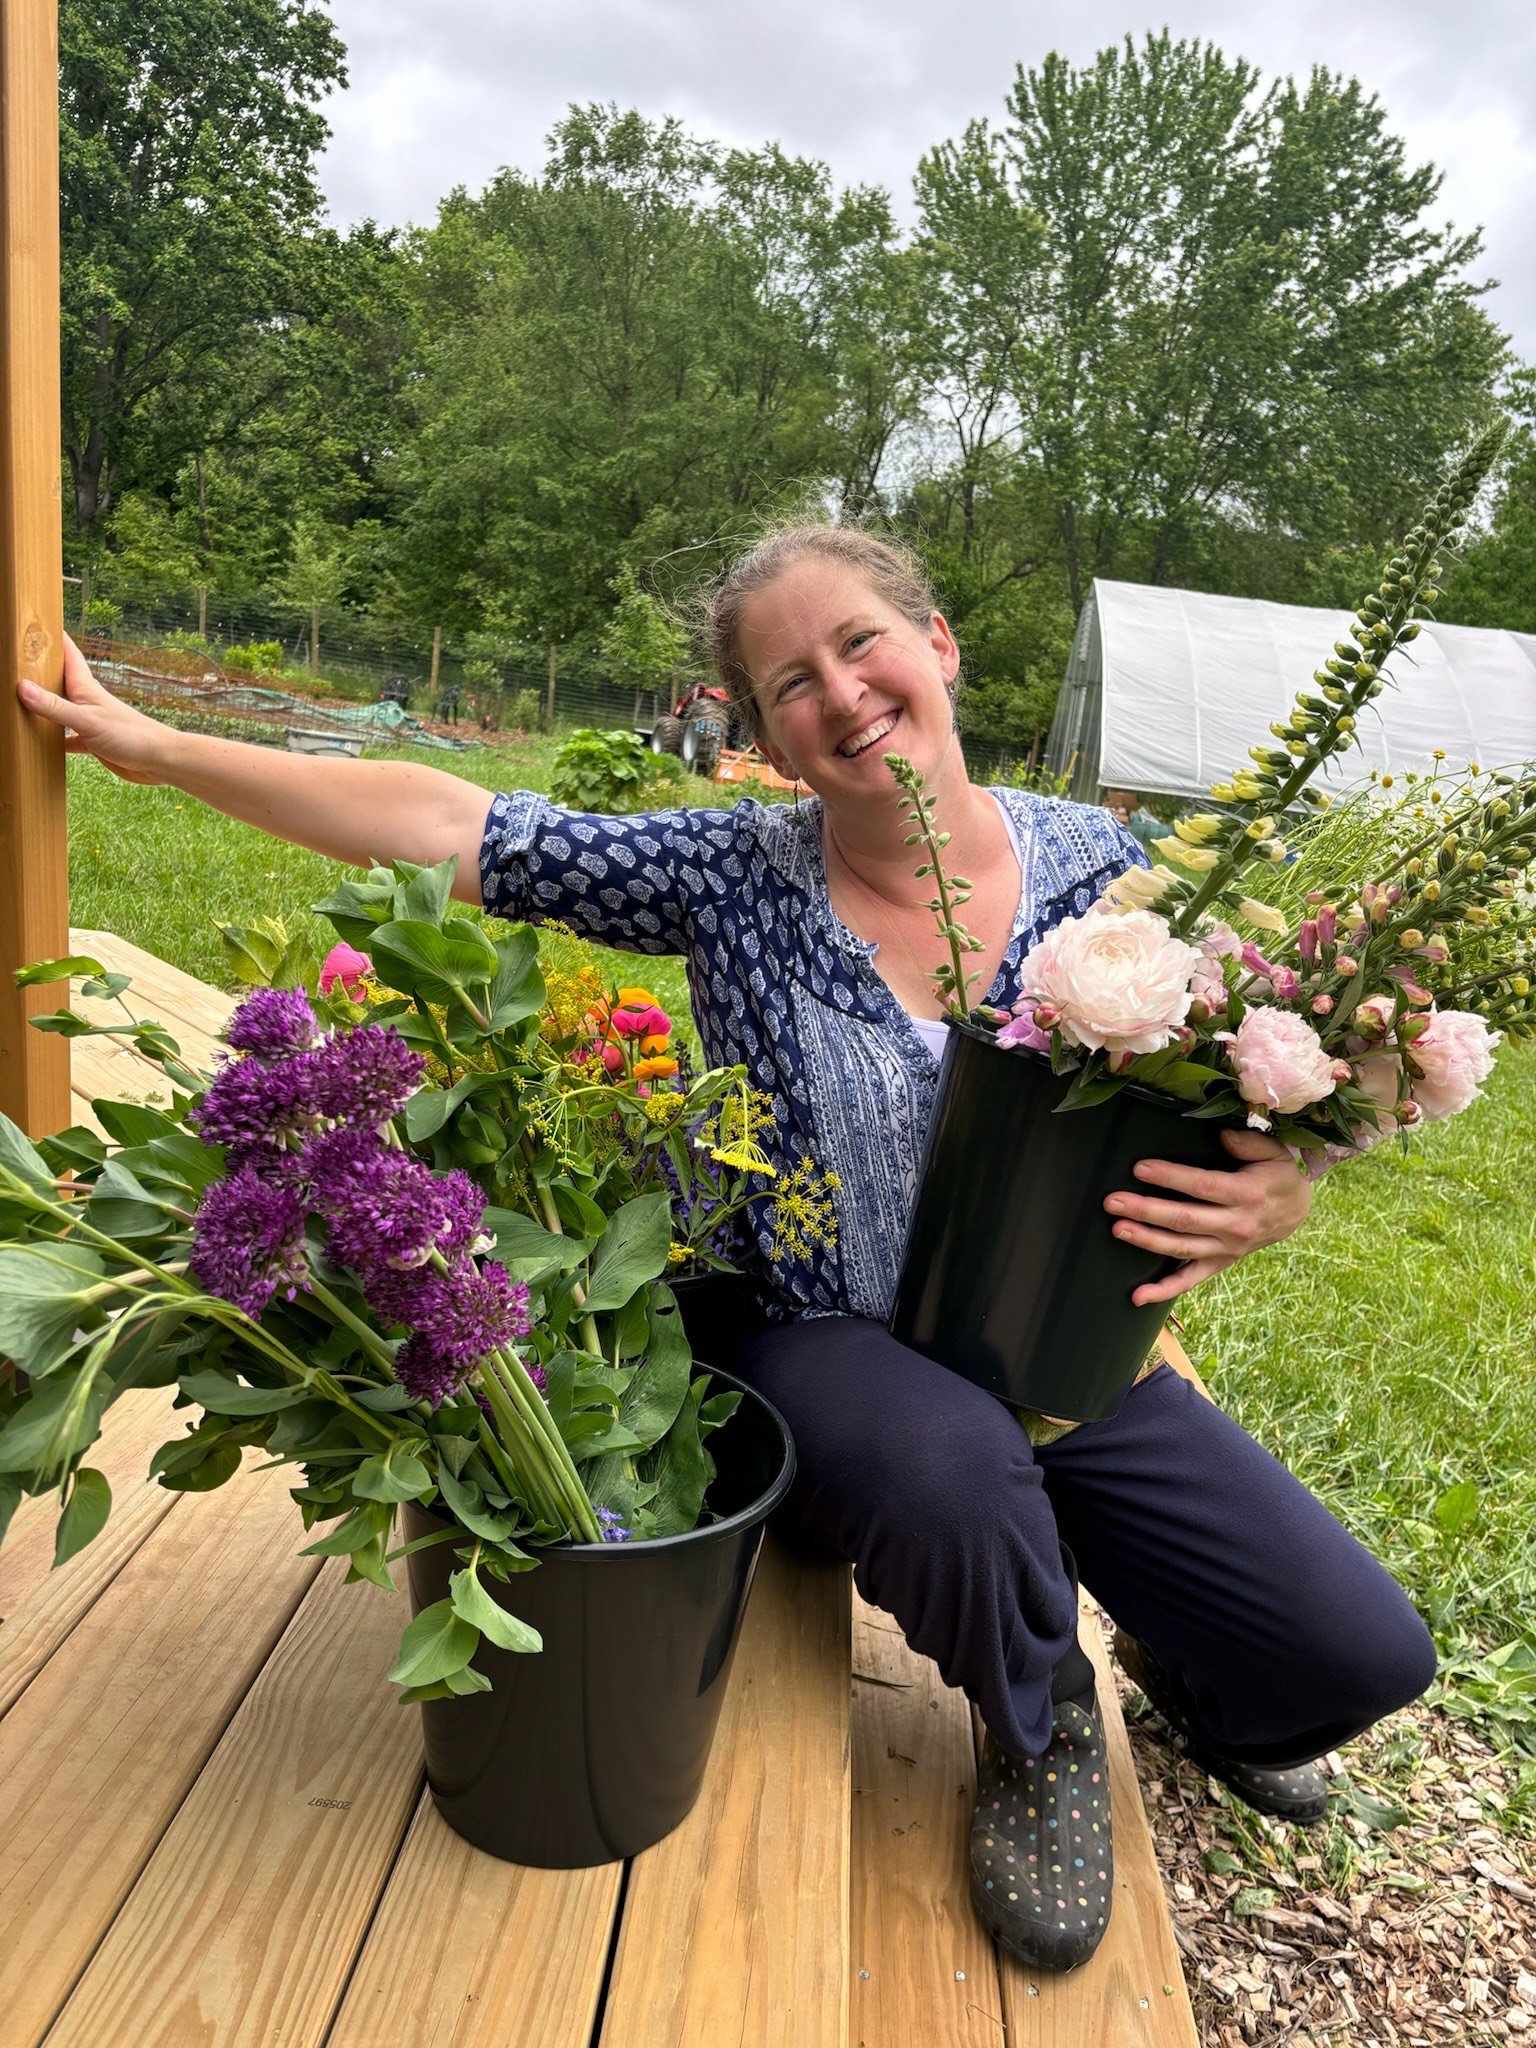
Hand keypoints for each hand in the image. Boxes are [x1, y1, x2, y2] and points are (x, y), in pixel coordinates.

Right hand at [15, 635, 171, 783]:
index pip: (67, 654)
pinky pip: (68, 739)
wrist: (161, 760)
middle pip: (58, 680)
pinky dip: (55, 741)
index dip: (53, 637)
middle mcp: (86, 701)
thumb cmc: (130, 735)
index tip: (34, 623)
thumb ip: (55, 706)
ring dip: (43, 706)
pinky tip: (40, 744)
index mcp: (86, 688)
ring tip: (18, 699)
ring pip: (59, 710)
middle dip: (40, 670)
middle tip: (16, 660)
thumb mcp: (87, 720)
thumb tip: (22, 687)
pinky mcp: (92, 742)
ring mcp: (89, 721)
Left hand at [1103, 1126, 1314, 1308]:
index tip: (1140, 1168)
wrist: (1296, 1211)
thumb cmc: (1276, 1176)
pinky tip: (1137, 1296)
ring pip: (1181, 1248)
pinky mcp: (1220, 1263)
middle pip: (1185, 1220)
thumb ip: (1246, 1141)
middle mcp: (1235, 1225)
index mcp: (1246, 1194)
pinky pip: (1190, 1280)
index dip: (1171, 1178)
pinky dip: (1164, 1291)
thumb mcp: (1272, 1152)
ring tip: (1118, 1229)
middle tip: (1114, 1202)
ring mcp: (1226, 1249)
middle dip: (1146, 1210)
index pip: (1203, 1186)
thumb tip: (1220, 1135)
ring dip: (1147, 1240)